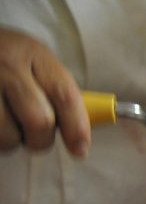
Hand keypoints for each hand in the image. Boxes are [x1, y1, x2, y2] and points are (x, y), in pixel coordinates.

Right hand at [0, 28, 88, 155]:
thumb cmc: (2, 60)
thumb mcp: (32, 62)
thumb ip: (56, 93)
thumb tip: (79, 139)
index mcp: (33, 54)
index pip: (65, 95)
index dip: (77, 127)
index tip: (80, 149)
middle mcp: (8, 64)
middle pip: (40, 121)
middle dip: (42, 140)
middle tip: (35, 138)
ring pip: (9, 135)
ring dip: (11, 140)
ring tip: (7, 125)